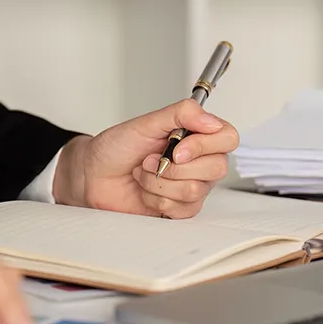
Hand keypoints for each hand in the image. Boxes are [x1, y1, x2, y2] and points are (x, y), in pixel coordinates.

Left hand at [53, 99, 238, 217]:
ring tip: (144, 173)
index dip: (205, 145)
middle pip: (216, 168)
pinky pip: (182, 210)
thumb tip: (210, 119)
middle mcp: (199, 161)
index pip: (227, 138)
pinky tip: (146, 191)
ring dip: (159, 183)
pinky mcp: (180, 208)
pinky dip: (156, 199)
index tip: (176, 147)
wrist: (95, 174)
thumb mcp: (147, 122)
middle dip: (175, 167)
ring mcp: (191, 186)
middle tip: (151, 159)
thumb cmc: (117, 148)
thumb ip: (181, 114)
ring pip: (195, 191)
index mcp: (197, 135)